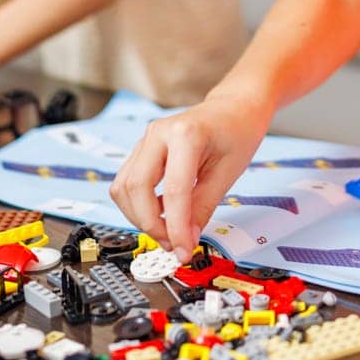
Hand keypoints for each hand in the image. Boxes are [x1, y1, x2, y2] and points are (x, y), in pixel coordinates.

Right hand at [110, 94, 270, 261]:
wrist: (232, 108)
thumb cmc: (236, 132)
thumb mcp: (228, 173)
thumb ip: (204, 207)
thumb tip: (186, 239)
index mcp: (186, 135)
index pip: (174, 191)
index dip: (176, 227)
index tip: (184, 251)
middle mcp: (158, 133)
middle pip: (137, 188)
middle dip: (150, 224)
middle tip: (173, 244)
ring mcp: (146, 139)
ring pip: (123, 186)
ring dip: (139, 216)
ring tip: (166, 231)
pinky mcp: (142, 149)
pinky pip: (127, 181)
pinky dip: (138, 204)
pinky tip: (161, 212)